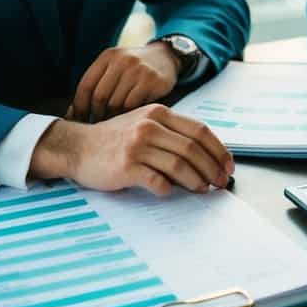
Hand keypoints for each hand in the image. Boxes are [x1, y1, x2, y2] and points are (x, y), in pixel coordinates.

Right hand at [30, 104, 234, 195]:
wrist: (77, 146)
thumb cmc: (115, 139)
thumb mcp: (144, 124)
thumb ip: (171, 134)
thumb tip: (205, 156)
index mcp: (159, 113)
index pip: (199, 130)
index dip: (218, 149)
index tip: (228, 165)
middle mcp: (149, 125)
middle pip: (193, 148)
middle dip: (212, 167)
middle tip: (221, 182)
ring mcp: (137, 145)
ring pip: (179, 164)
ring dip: (196, 180)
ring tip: (203, 189)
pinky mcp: (126, 165)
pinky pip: (156, 180)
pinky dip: (169, 189)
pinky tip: (172, 193)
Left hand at [67, 43, 181, 122]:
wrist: (166, 57)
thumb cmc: (134, 68)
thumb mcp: (115, 66)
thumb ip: (98, 83)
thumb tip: (72, 113)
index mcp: (108, 56)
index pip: (86, 85)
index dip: (79, 106)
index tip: (77, 120)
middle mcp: (122, 60)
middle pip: (99, 96)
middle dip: (95, 115)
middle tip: (96, 126)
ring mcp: (138, 70)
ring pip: (116, 103)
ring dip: (112, 118)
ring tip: (111, 126)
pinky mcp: (152, 81)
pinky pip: (133, 106)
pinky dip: (128, 116)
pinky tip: (128, 120)